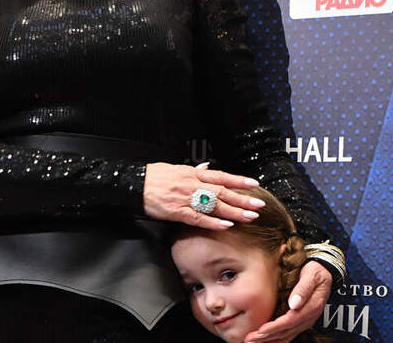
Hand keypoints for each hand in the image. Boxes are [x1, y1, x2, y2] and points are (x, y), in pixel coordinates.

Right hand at [143, 162, 264, 229]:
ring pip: (214, 205)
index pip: (221, 176)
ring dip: (233, 212)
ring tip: (249, 216)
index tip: (253, 184)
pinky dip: (213, 222)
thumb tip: (207, 167)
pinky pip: (199, 218)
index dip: (238, 180)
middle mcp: (193, 185)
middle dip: (242, 199)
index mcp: (193, 174)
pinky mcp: (177, 212)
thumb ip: (194, 170)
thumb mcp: (176, 168)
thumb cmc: (155, 177)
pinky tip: (226, 225)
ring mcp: (186, 198)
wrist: (135, 183)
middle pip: (222, 192)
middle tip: (258, 205)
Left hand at [244, 260, 330, 341]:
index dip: (275, 327)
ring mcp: (305, 320)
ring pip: (286, 335)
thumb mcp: (312, 275)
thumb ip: (303, 289)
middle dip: (268, 336)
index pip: (291, 321)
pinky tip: (267, 340)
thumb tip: (294, 304)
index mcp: (312, 306)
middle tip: (251, 339)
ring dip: (270, 340)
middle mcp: (309, 317)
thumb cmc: (316, 272)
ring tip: (254, 341)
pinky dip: (277, 338)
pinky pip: (289, 333)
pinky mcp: (301, 321)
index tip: (261, 330)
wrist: (325, 272)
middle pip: (287, 331)